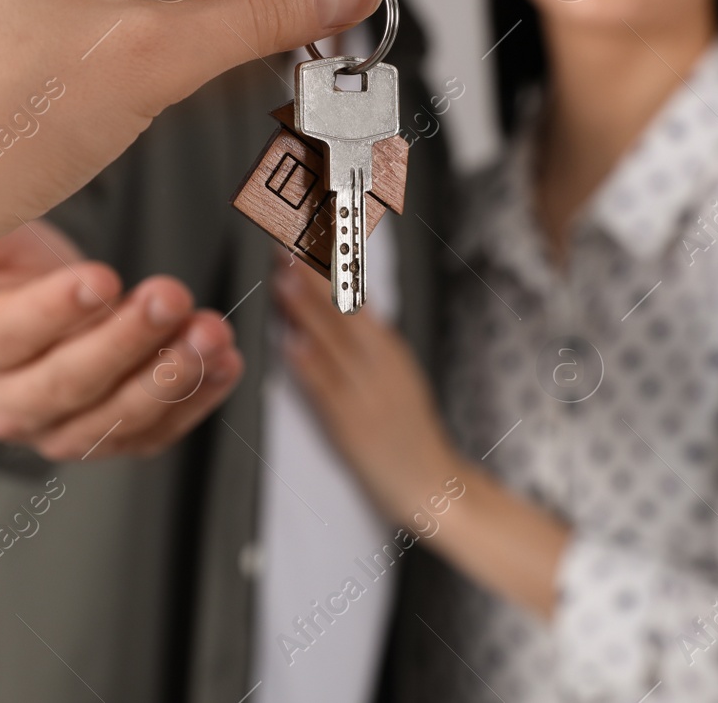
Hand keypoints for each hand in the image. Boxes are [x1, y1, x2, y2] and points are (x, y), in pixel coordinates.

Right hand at [0, 220, 242, 459]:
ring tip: (213, 333)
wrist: (16, 317)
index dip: (56, 310)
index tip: (104, 279)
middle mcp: (4, 403)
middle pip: (68, 382)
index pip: (10, 334)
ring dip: (171, 377)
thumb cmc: (5, 268)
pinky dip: (196, 400)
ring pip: (114, 417)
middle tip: (171, 296)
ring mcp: (56, 431)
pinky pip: (154, 432)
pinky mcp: (107, 439)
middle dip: (127, 340)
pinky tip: (228, 363)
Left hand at [273, 261, 459, 524]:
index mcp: (387, 348)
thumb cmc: (409, 433)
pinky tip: (290, 343)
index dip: (331, 263)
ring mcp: (366, 390)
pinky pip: (326, 388)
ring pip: (333, 340)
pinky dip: (308, 363)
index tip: (310, 232)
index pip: (355, 294)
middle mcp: (379, 362)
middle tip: (288, 240)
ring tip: (283, 276)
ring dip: (305, 306)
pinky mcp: (352, 422)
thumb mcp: (396, 374)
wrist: (434, 485)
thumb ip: (368, 342)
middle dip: (313, 273)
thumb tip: (341, 306)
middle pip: (342, 308)